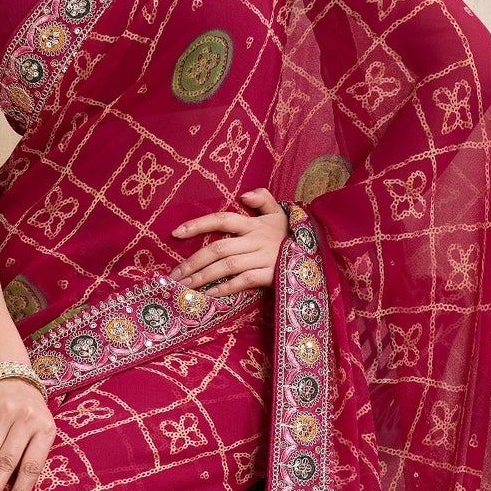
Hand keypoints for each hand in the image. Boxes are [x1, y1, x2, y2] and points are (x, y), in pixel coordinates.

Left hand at [170, 188, 287, 295]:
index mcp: (253, 224)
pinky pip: (243, 281)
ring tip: (184, 287)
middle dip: (192, 262)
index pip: (221, 220)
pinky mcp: (270, 274)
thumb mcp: (279, 213)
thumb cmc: (291, 235)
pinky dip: (225, 288)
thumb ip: (262, 199)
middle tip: (173, 275)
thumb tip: (244, 195)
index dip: (198, 225)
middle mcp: (255, 239)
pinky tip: (209, 295)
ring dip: (203, 277)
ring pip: (226, 266)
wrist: (317, 254)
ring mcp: (262, 257)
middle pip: (218, 249)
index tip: (176, 233)